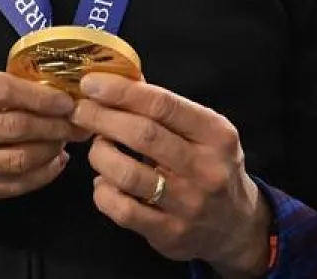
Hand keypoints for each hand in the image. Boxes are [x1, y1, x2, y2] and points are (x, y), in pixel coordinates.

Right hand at [0, 68, 80, 214]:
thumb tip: (35, 84)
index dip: (39, 94)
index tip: (66, 97)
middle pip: (13, 128)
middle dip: (56, 123)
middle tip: (81, 118)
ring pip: (15, 161)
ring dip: (52, 149)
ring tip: (69, 138)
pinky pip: (8, 187)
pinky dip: (39, 176)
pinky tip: (54, 162)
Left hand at [72, 73, 272, 277]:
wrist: (236, 223)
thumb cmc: (213, 165)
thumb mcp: (207, 132)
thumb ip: (169, 111)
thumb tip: (123, 83)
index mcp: (216, 134)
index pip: (164, 105)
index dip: (123, 92)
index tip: (93, 83)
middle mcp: (205, 167)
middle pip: (143, 135)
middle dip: (103, 118)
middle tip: (80, 110)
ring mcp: (187, 203)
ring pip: (127, 174)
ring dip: (100, 155)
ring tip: (96, 147)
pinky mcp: (169, 233)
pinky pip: (123, 210)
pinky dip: (103, 192)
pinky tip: (103, 182)